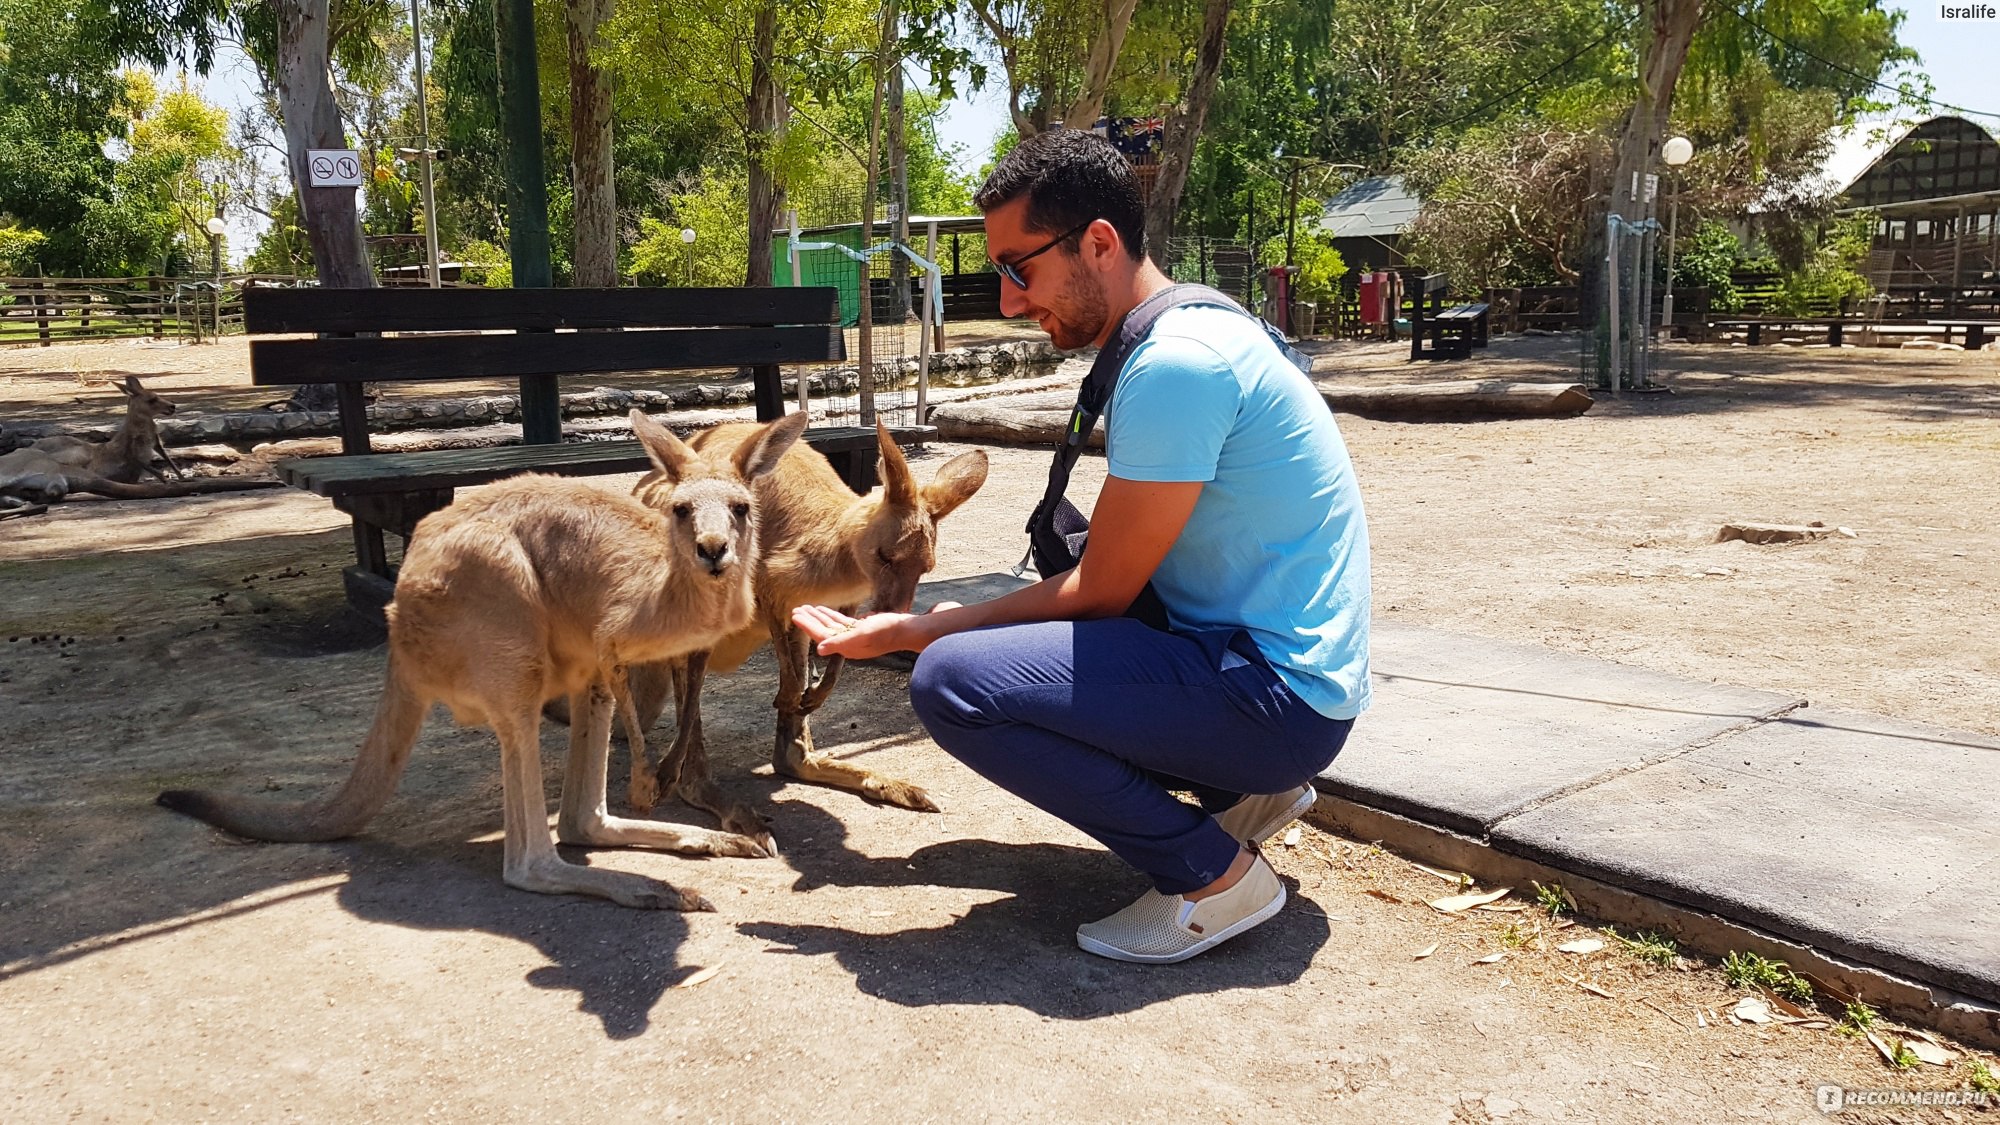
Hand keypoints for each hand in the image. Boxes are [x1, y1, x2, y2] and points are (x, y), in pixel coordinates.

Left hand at [791, 605, 922, 658]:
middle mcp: (848, 644)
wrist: (907, 630)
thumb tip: (819, 650)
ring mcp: (855, 637)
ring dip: (819, 617)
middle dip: (810, 621)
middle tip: (796, 610)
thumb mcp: (862, 635)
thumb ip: (840, 643)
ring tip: (807, 608)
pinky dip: (832, 616)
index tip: (795, 615)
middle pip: (824, 631)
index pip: (821, 635)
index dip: (807, 626)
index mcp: (846, 646)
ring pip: (832, 626)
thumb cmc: (886, 632)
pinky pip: (842, 622)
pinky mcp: (863, 629)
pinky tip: (826, 610)